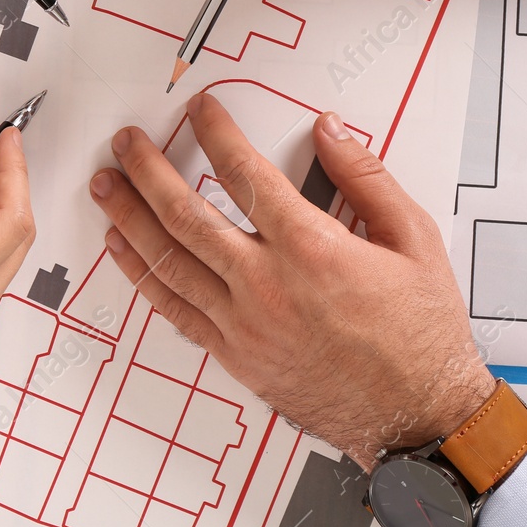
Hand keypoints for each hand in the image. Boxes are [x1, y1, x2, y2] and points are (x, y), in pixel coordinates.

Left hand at [88, 93, 493, 468]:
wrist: (417, 416)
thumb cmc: (420, 335)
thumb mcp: (414, 240)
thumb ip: (366, 177)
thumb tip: (330, 131)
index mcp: (313, 249)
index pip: (246, 174)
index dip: (216, 134)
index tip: (200, 110)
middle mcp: (268, 285)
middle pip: (187, 214)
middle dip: (149, 170)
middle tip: (126, 142)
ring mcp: (244, 323)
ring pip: (169, 260)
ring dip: (129, 217)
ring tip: (106, 185)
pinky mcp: (235, 355)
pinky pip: (174, 308)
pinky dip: (142, 274)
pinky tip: (123, 249)